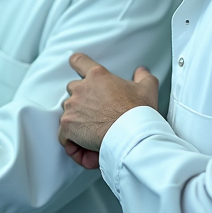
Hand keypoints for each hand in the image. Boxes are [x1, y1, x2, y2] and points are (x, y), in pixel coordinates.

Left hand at [59, 53, 158, 169]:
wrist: (132, 133)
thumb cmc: (139, 112)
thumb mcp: (147, 88)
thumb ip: (143, 76)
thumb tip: (141, 71)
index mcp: (98, 76)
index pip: (79, 61)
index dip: (76, 64)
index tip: (76, 69)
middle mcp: (82, 88)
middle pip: (72, 90)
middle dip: (80, 102)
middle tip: (95, 116)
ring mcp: (72, 106)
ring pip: (68, 114)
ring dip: (78, 124)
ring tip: (94, 138)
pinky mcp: (67, 125)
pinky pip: (64, 136)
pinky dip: (73, 144)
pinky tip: (87, 151)